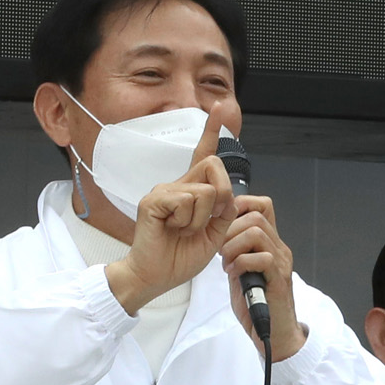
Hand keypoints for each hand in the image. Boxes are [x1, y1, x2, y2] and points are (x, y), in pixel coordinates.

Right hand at [105, 110, 236, 314]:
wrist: (157, 276)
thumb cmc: (180, 257)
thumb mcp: (214, 234)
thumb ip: (224, 211)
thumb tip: (231, 193)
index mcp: (191, 191)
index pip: (204, 155)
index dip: (213, 131)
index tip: (221, 108)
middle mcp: (177, 185)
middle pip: (214, 165)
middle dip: (222, 195)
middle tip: (208, 220)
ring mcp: (164, 191)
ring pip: (204, 191)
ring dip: (202, 219)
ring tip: (183, 231)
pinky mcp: (154, 200)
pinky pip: (186, 201)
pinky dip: (187, 221)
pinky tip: (173, 230)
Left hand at [221, 191, 305, 361]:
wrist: (274, 334)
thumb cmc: (256, 306)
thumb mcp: (240, 272)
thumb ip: (234, 253)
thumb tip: (218, 236)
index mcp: (270, 244)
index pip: (262, 205)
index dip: (240, 206)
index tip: (222, 225)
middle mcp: (279, 249)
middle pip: (256, 216)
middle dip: (229, 230)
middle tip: (220, 252)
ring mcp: (281, 262)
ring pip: (256, 232)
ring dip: (233, 246)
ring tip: (226, 264)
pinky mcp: (279, 279)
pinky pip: (262, 257)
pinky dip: (241, 263)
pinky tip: (234, 274)